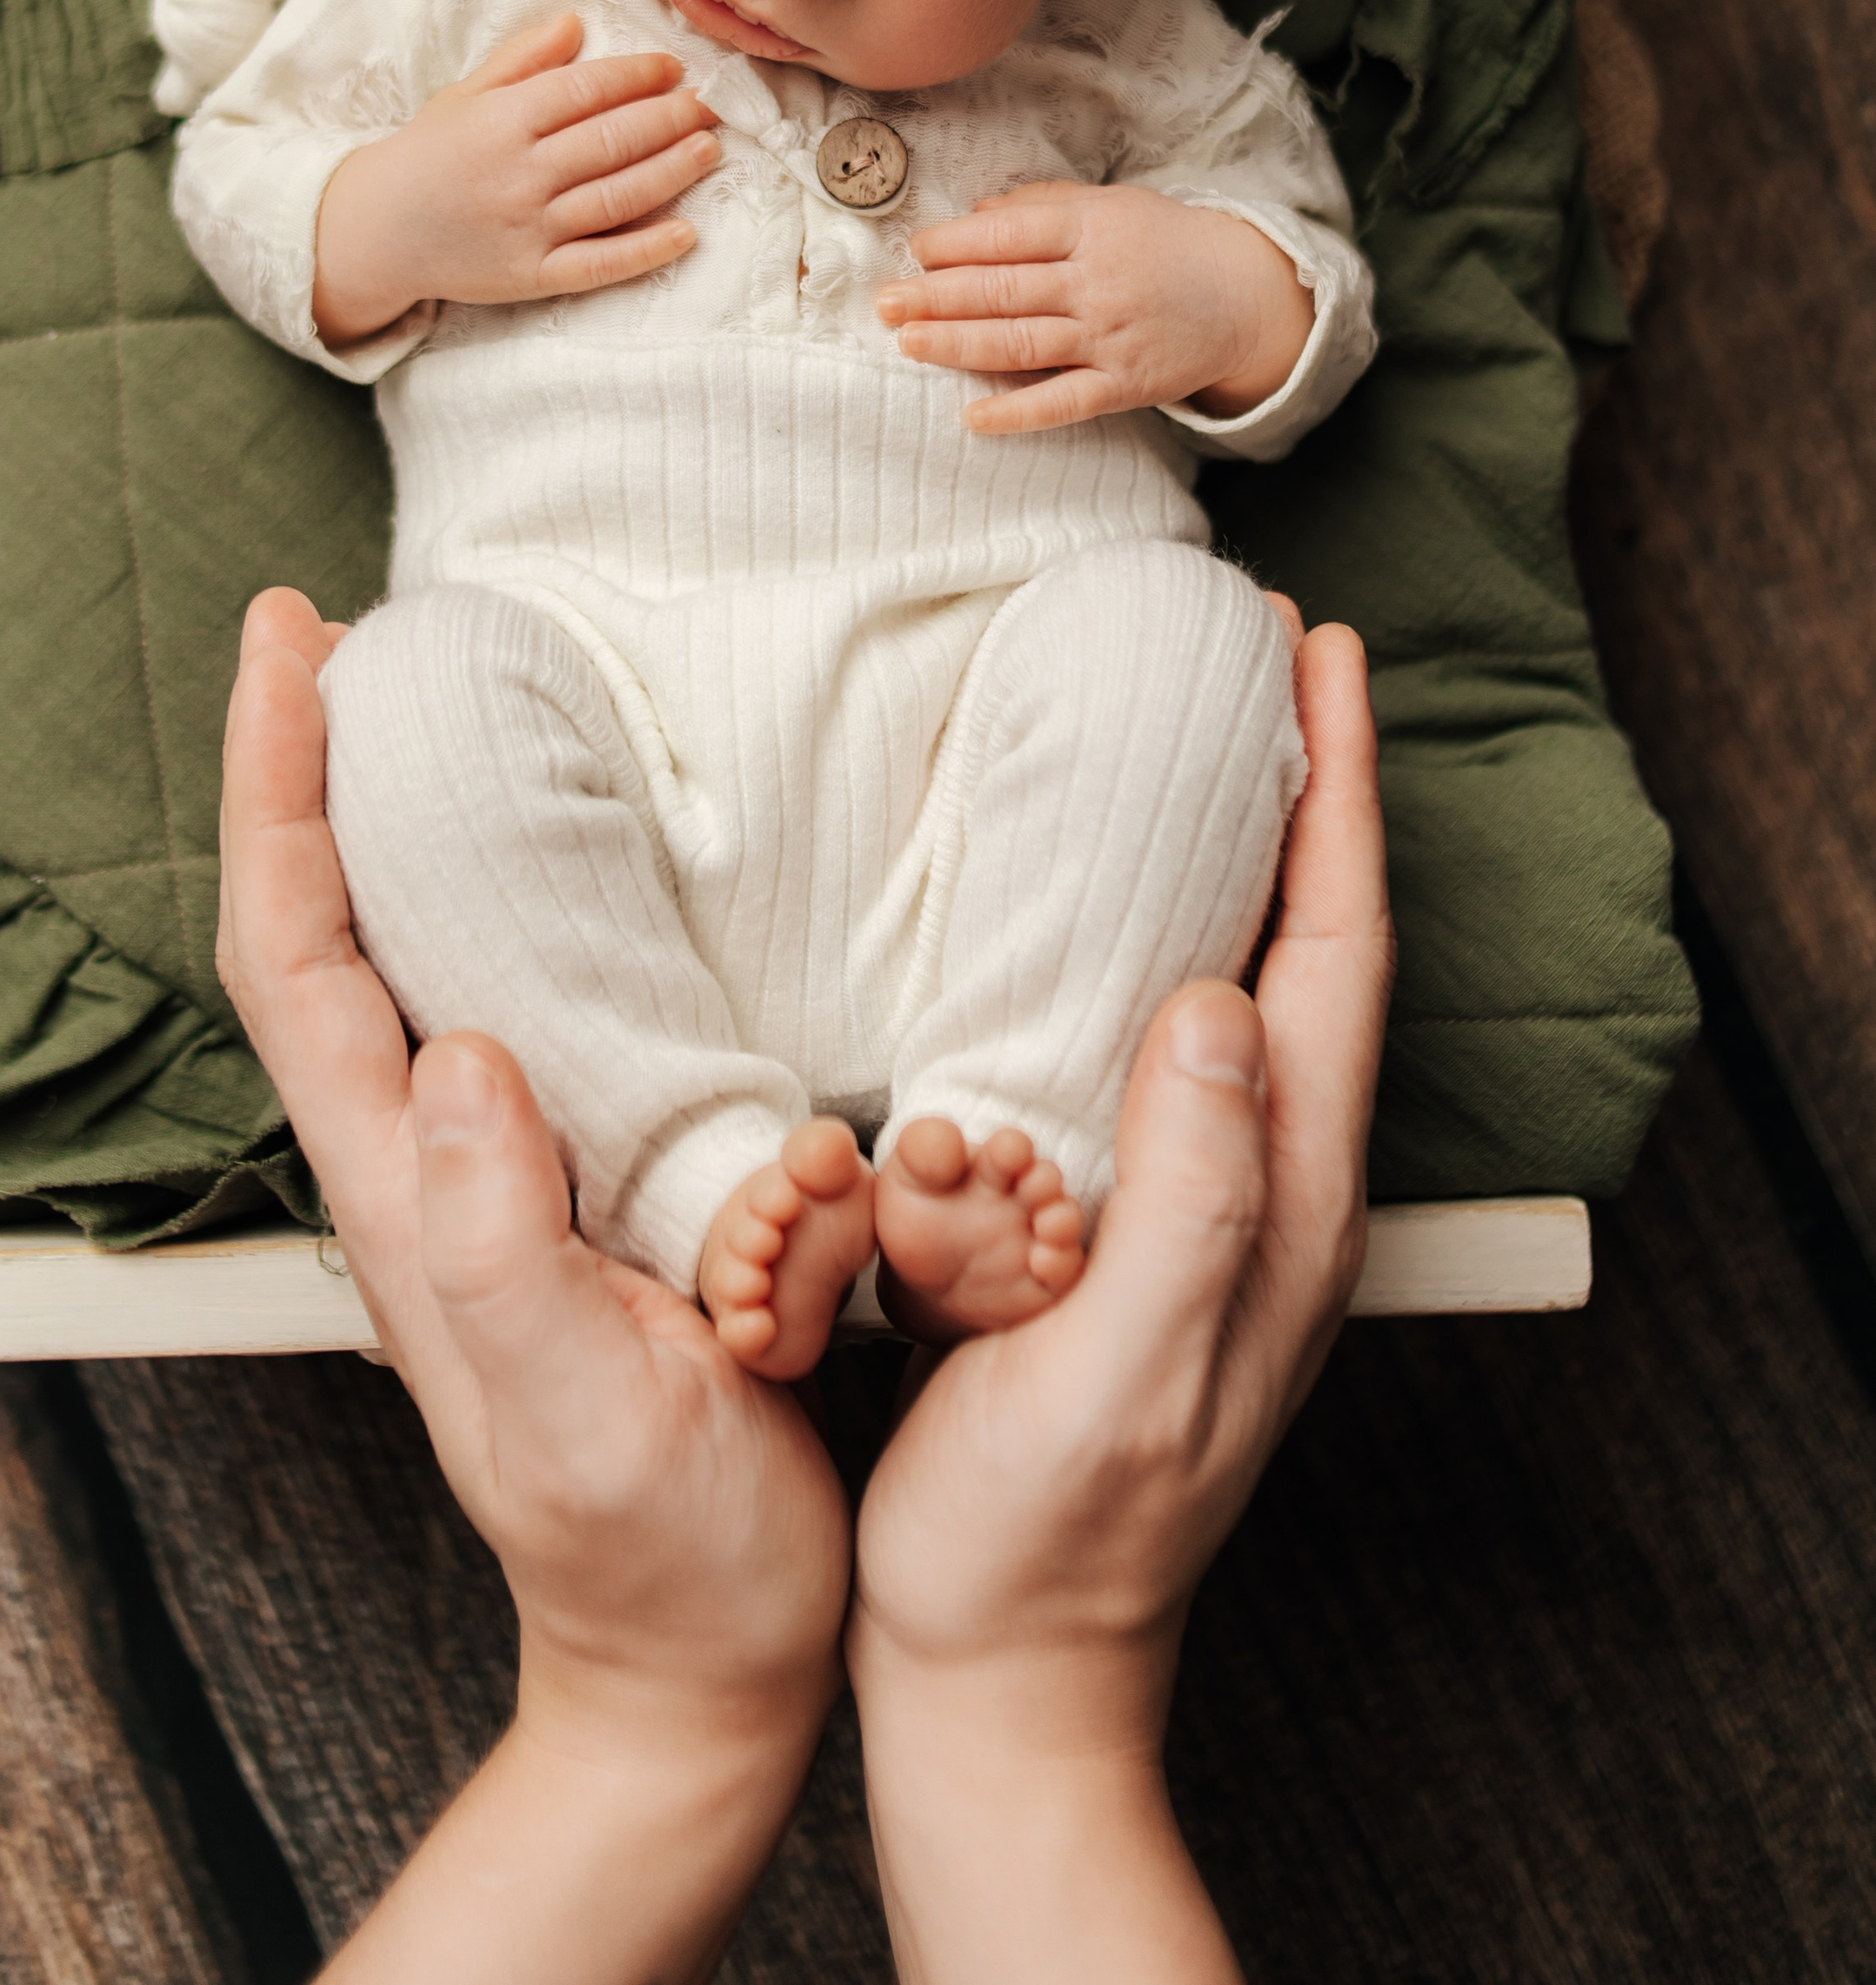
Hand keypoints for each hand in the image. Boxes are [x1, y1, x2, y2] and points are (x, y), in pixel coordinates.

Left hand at [218, 588, 847, 1984]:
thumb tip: (463, 1061)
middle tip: (332, 624)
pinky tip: (575, 835)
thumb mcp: (581, 1415)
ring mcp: (506, 1166)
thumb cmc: (658, 1553)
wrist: (713, 1652)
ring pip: (416, 950)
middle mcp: (435, 1157)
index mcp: (410, 1194)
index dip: (278, 796)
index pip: (298, 955)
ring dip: (395, 811)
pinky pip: (526, 994)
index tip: (290, 647)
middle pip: (327, 925)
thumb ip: (504, 1255)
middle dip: (307, 766)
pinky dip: (515, 886)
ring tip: (430, 687)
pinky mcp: (590, 1173)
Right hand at [312, 10, 718, 347]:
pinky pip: (601, 263)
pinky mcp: (532, 276)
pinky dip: (647, 250)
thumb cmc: (428, 155)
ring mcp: (527, 228)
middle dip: (669, 118)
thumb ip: (523, 60)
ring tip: (708, 149)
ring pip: (617, 196)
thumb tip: (577, 23)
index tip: (674, 69)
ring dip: (672, 171)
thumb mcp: (466, 96)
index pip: (587, 90)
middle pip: (612, 139)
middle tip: (707, 105)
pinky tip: (687, 233)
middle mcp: (518, 172)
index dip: (638, 76)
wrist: (376, 231)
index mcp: (501, 120)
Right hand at [849, 620, 1392, 1981]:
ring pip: (1247, 988)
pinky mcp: (1134, 1233)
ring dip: (1243, 855)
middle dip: (1309, 795)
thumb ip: (1189, 1194)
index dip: (1336, 801)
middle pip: (1313, 950)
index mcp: (1283, 1205)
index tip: (1319, 662)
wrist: (996, 1671)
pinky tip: (1099, 915)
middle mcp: (1267, 1193)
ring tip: (1203, 745)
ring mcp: (1206, 1215)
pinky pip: (1170, 1043)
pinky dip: (1161, 938)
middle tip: (1269, 662)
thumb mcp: (1122, 1366)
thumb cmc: (1045, 1536)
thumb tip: (1220, 1004)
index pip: (1334, 956)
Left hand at [875, 179, 1313, 435]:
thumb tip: (975, 213)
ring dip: (957, 345)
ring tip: (908, 343)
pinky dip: (1016, 414)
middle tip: (885, 304)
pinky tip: (971, 416)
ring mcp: (1110, 336)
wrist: (1243, 293)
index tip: (915, 252)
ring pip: (1020, 343)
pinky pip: (1062, 403)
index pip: (1009, 235)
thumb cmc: (1163, 243)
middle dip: (935, 297)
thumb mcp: (1111, 204)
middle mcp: (1097, 281)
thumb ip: (1043, 206)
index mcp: (1091, 228)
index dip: (955, 244)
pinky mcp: (1124, 383)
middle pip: (1002, 290)